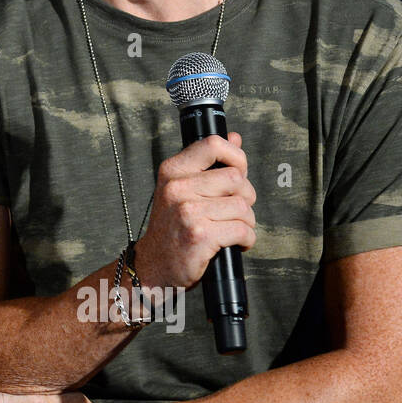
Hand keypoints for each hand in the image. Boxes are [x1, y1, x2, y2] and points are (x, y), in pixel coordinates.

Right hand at [134, 131, 256, 289]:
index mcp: (173, 171)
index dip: (236, 157)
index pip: (213, 145)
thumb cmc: (172, 226)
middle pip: (236, 179)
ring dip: (247, 222)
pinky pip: (243, 230)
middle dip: (245, 197)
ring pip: (243, 207)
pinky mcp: (200, 235)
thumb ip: (208, 163)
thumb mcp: (182, 188)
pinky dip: (246, 240)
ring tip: (231, 229)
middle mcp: (178, 188)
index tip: (238, 172)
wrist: (154, 264)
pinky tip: (234, 243)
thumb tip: (234, 138)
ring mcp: (188, 211)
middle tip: (233, 211)